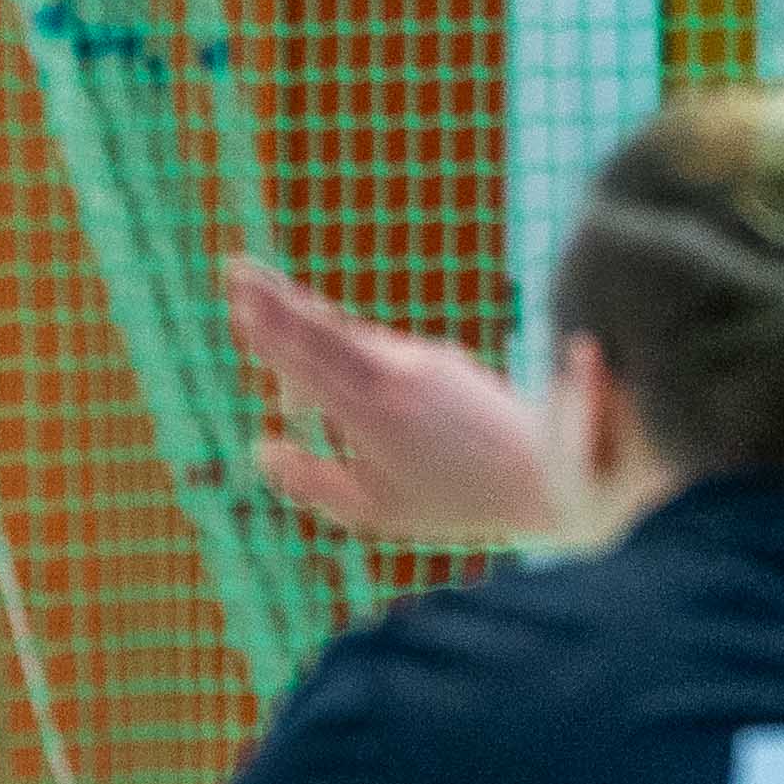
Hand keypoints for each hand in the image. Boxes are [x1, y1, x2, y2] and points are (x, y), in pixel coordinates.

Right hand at [223, 255, 555, 544]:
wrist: (547, 472)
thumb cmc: (456, 504)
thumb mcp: (372, 512)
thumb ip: (311, 482)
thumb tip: (262, 451)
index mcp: (372, 411)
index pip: (306, 357)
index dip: (267, 325)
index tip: (236, 296)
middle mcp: (397, 373)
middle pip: (324, 328)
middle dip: (276, 300)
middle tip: (237, 272)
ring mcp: (423, 360)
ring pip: (351, 339)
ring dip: (309, 336)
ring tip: (270, 331)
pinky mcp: (443, 361)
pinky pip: (379, 351)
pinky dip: (345, 356)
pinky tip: (334, 385)